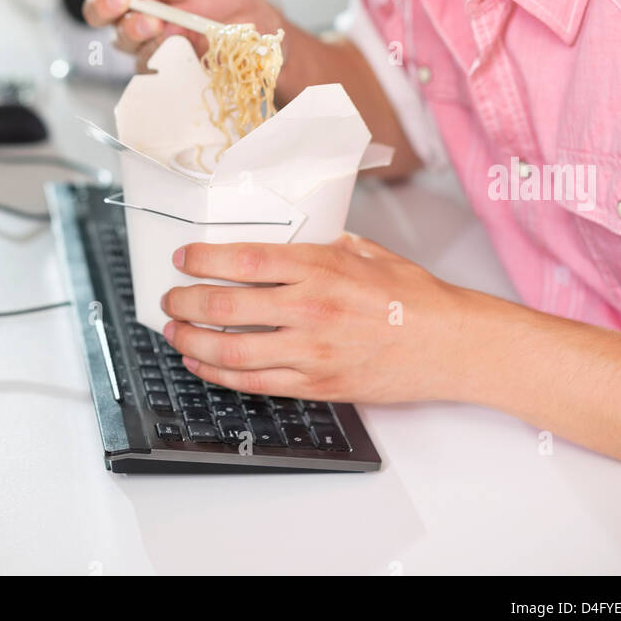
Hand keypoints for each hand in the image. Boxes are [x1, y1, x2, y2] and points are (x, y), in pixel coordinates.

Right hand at [82, 0, 285, 71]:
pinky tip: (189, 66)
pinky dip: (175, 75)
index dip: (106, 1)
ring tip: (172, 41)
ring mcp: (163, 60)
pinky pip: (167, 83)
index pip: (110, 3)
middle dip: (130, 26)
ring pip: (139, 58)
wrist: (266, 40)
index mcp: (150, 2)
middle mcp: (149, 32)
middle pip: (118, 32)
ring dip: (154, 51)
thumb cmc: (234, 7)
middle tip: (150, 23)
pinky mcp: (179, 83)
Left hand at [160, 232, 473, 404]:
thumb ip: (322, 244)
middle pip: (228, 305)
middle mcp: (311, 309)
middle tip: (170, 297)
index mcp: (322, 268)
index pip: (246, 260)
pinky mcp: (318, 385)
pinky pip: (256, 383)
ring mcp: (312, 352)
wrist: (450, 344)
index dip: (204, 258)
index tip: (184, 257)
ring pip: (233, 350)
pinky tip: (203, 365)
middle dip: (186, 301)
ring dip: (193, 342)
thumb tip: (286, 236)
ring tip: (175, 332)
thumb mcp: (366, 251)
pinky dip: (221, 375)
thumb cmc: (414, 296)